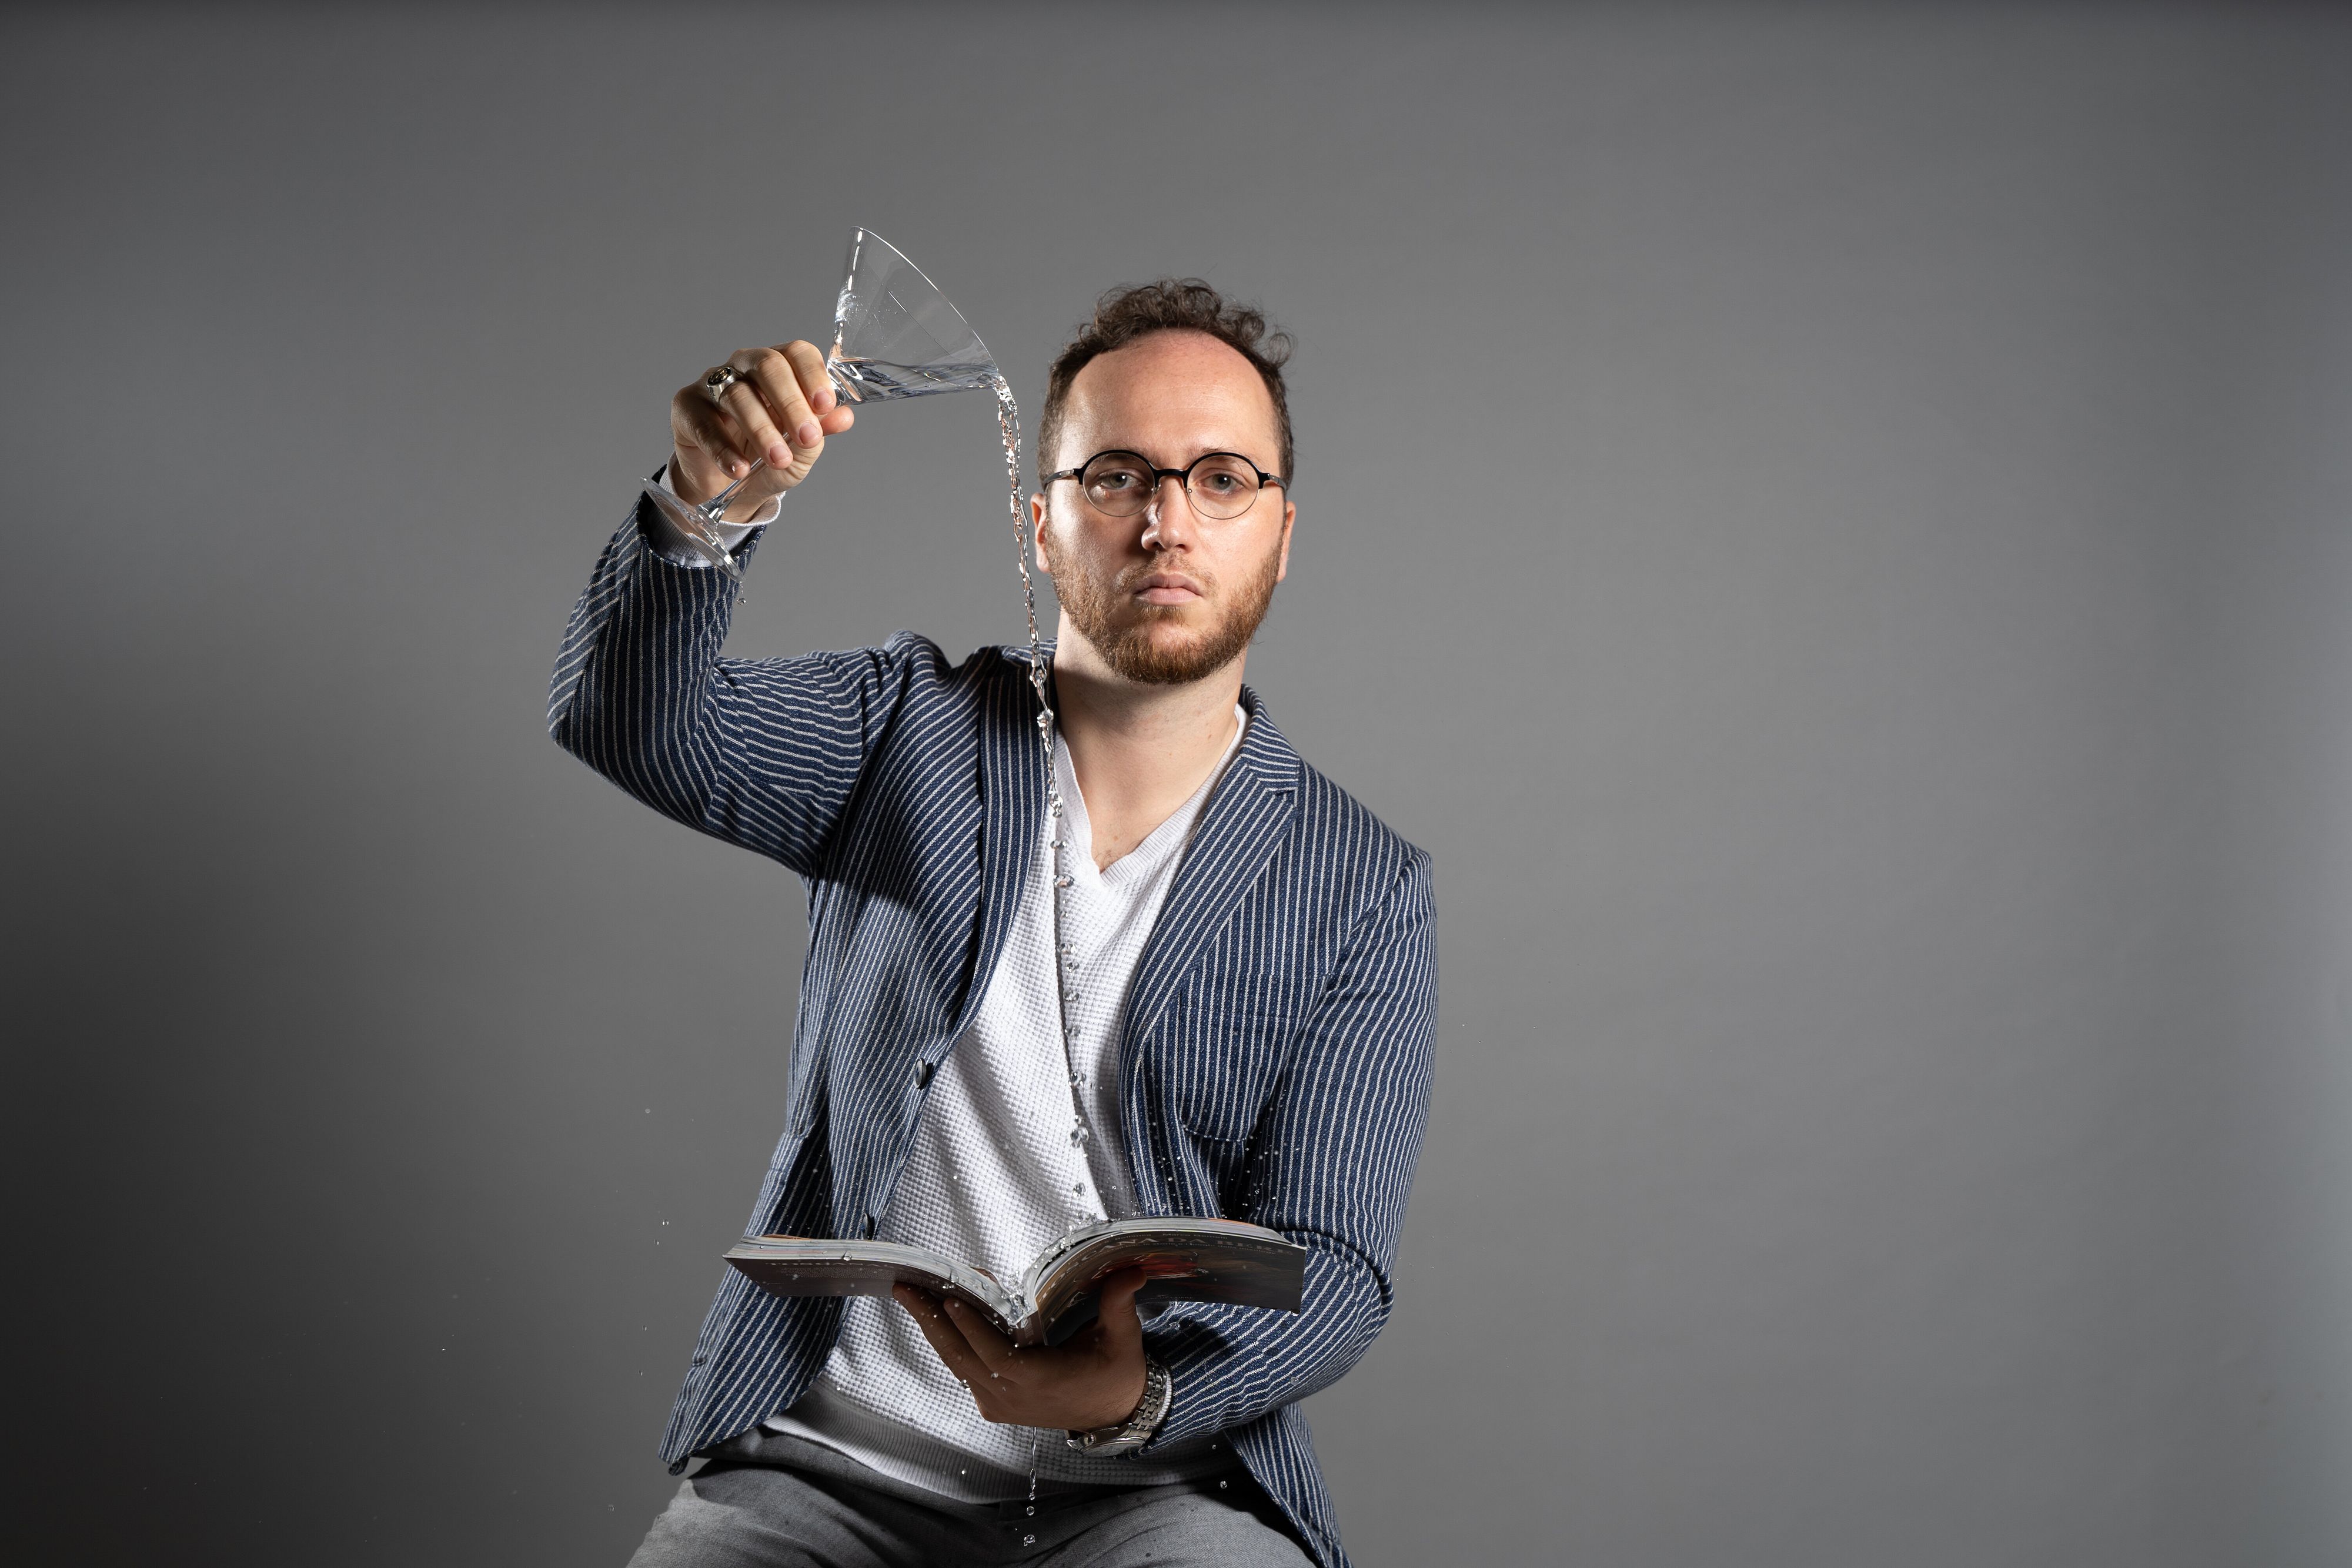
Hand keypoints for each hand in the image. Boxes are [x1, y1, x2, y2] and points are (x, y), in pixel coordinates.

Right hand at [668, 340, 856, 519]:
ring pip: (737, 394)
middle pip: (768, 365)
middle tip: (807, 437)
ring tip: (778, 459)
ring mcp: (713, 384)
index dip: (813, 375)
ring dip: (762, 430)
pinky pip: (705, 424)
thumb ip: (821, 430)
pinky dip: (724, 449)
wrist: (727, 489)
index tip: (825, 405)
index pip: (798, 353)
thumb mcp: (801, 449)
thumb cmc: (767, 459)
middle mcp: (745, 367)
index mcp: (779, 368)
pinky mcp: (686, 407)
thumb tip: (844, 416)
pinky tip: (739, 469)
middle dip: (791, 402)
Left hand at [893, 1268, 1151, 1432]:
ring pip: (957, 1364)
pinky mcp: (994, 1402)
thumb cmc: (1116, 1372)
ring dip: (933, 1329)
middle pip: (963, 1359)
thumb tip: (1130, 1271)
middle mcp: (1013, 1396)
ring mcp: (1000, 1403)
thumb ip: (1119, 1303)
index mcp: (1042, 1382)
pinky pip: (964, 1370)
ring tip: (911, 1296)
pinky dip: (949, 1341)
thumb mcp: (1123, 1337)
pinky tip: (934, 1315)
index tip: (952, 1299)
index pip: (998, 1357)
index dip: (973, 1329)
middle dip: (932, 1321)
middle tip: (907, 1289)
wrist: (1113, 1413)